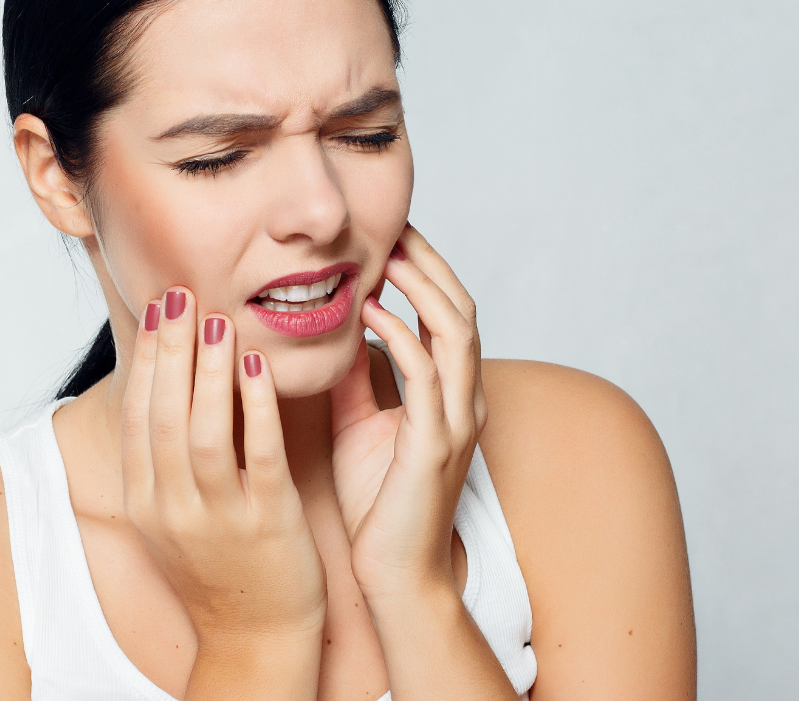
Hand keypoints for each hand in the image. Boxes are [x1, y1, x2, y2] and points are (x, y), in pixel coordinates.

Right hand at [122, 287, 326, 652]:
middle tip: (182, 294)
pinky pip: (258, 456)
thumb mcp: (171, 516)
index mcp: (146, 501)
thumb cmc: (219, 566)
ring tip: (219, 321)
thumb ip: (161, 459)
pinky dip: (256, 407)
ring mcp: (218, 518)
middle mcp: (173, 509)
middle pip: (164, 415)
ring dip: (210, 370)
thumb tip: (161, 386)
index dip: (147, 358)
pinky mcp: (267, 524)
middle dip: (172, 349)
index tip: (159, 307)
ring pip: (205, 432)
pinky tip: (259, 367)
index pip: (138, 415)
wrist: (255, 638)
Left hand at [329, 226, 487, 603]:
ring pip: (456, 332)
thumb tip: (335, 328)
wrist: (396, 573)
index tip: (391, 234)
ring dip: (422, 286)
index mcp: (450, 394)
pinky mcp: (435, 444)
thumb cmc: (379, 504)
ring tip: (388, 253)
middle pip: (462, 310)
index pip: (448, 314)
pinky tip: (369, 311)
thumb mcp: (360, 422)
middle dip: (431, 263)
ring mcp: (455, 421)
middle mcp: (463, 401)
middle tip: (395, 225)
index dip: (426, 270)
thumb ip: (356, 377)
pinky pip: (425, 375)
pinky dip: (400, 335)